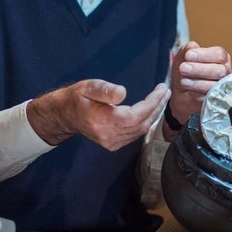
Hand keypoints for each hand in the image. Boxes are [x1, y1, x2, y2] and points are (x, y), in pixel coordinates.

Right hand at [26, 80, 169, 150]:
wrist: (65, 115)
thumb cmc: (77, 98)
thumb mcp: (88, 87)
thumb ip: (105, 90)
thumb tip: (123, 92)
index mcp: (104, 122)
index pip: (137, 115)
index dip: (153, 102)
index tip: (162, 88)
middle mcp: (109, 136)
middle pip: (142, 123)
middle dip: (157, 107)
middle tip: (166, 91)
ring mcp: (112, 143)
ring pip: (141, 130)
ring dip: (154, 114)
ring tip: (162, 98)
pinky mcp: (113, 144)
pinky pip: (135, 134)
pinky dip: (146, 122)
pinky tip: (151, 110)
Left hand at [167, 41, 231, 131]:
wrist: (180, 90)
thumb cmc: (185, 69)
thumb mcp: (183, 56)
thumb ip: (188, 49)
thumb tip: (192, 46)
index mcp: (220, 57)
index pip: (219, 54)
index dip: (204, 55)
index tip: (188, 55)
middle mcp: (225, 71)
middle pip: (219, 70)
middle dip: (199, 69)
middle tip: (183, 68)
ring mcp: (222, 86)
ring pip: (215, 85)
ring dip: (197, 83)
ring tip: (183, 81)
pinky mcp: (217, 99)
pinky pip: (210, 97)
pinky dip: (197, 93)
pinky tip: (188, 90)